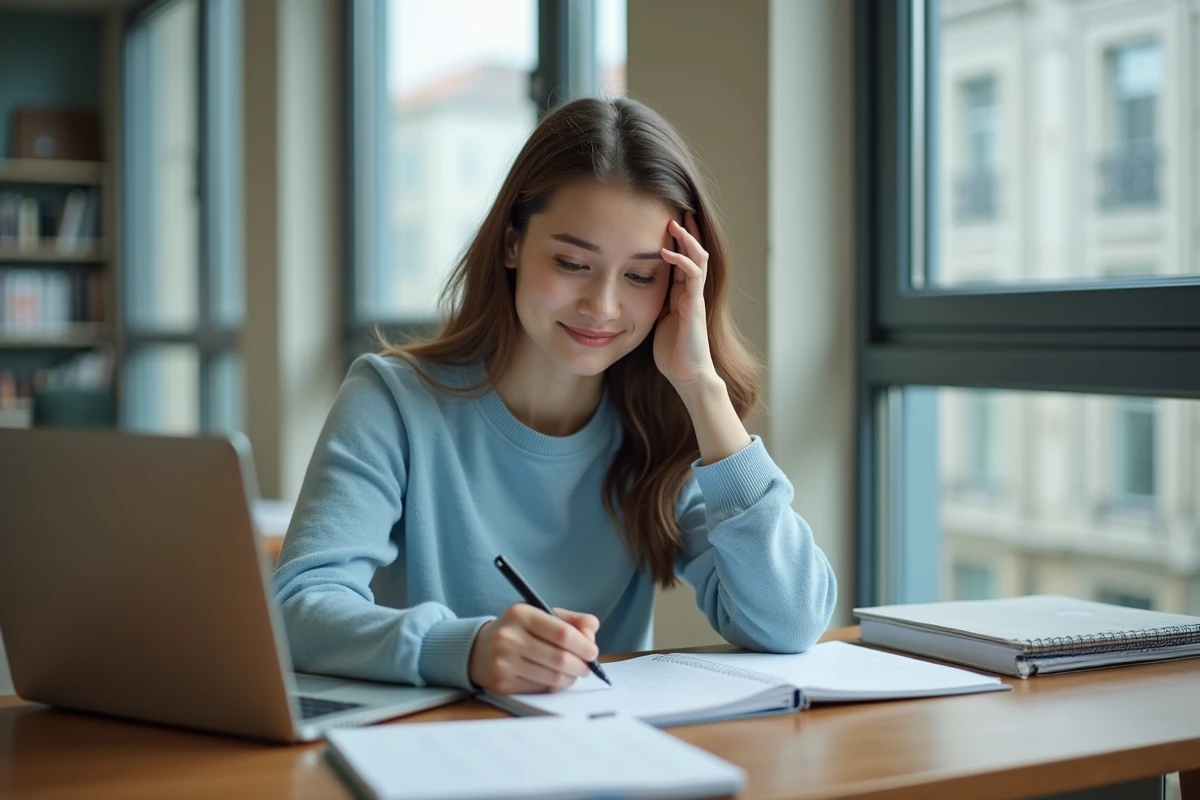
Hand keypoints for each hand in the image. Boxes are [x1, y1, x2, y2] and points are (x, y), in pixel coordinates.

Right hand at [468, 604, 599, 693]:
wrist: (479, 649)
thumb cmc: (518, 630)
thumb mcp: (540, 615)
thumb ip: (570, 619)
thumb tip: (593, 627)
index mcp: (521, 614)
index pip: (561, 632)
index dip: (583, 645)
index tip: (592, 652)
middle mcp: (509, 638)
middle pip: (559, 658)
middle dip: (581, 665)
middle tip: (586, 667)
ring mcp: (504, 663)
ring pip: (552, 678)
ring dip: (570, 678)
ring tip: (573, 673)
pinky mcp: (502, 684)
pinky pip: (540, 689)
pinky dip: (553, 686)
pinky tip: (553, 679)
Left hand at [653, 212, 718, 391]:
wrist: (687, 375)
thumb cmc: (671, 353)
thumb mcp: (654, 321)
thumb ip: (650, 305)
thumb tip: (630, 294)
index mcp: (682, 294)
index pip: (682, 259)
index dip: (677, 240)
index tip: (667, 220)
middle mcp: (692, 292)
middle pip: (695, 252)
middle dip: (687, 231)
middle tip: (677, 209)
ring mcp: (696, 297)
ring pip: (698, 258)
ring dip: (687, 239)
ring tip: (674, 222)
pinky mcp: (696, 305)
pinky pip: (692, 276)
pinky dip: (681, 260)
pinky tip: (666, 251)